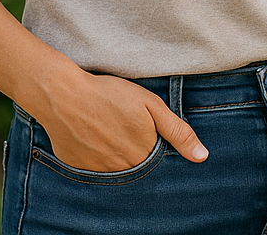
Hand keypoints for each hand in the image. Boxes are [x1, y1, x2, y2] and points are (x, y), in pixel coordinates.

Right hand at [36, 71, 207, 171]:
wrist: (64, 95)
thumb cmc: (110, 95)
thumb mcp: (151, 106)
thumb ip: (178, 132)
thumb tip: (202, 156)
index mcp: (142, 155)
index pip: (157, 161)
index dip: (153, 144)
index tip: (143, 130)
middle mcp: (121, 170)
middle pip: (137, 167)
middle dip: (135, 150)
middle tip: (122, 126)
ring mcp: (98, 172)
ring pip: (115, 169)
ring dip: (115, 154)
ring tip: (106, 128)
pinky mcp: (77, 168)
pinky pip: (93, 168)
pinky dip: (95, 155)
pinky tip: (91, 134)